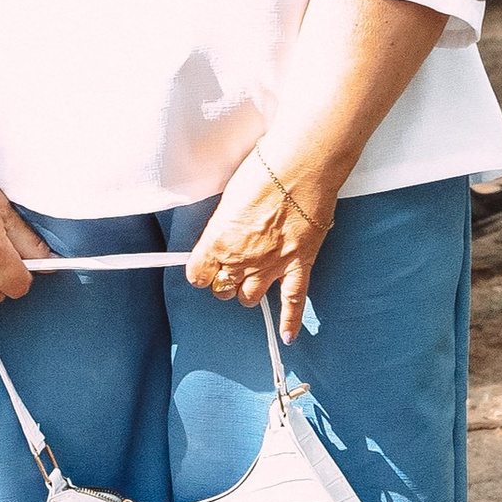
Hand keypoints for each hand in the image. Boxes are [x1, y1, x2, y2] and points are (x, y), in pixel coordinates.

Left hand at [187, 143, 337, 340]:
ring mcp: (271, 266)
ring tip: (249, 283)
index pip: (198, 274)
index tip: (202, 266)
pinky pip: (293, 301)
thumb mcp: (229, 197)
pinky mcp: (299, 265)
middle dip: (223, 280)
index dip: (200, 270)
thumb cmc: (266, 170)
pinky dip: (290, 320)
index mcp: (218, 241)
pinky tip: (288, 335)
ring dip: (247, 292)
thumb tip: (225, 232)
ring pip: (250, 297)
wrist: (303, 166)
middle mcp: (241, 259)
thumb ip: (223, 226)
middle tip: (228, 267)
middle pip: (223, 288)